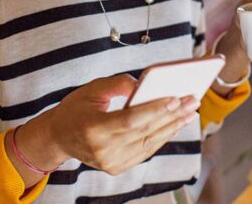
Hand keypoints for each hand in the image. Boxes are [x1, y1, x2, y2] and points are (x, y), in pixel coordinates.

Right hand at [37, 74, 198, 175]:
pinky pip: (145, 151)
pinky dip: (162, 137)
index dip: (155, 109)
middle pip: (145, 132)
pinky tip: (175, 124)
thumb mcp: (92, 89)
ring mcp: (111, 163)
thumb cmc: (75, 109)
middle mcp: (103, 151)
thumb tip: (143, 84)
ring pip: (149, 143)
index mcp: (93, 129)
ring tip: (190, 112)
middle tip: (193, 100)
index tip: (176, 97)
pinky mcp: (118, 167)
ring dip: (173, 127)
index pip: (131, 120)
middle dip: (172, 115)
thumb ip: (117, 84)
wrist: (59, 137)